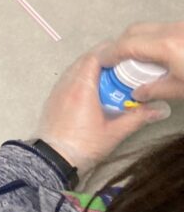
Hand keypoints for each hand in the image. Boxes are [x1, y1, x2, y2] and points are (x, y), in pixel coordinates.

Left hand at [37, 45, 170, 174]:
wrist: (53, 160)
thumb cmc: (83, 146)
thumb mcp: (114, 132)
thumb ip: (137, 117)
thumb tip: (159, 109)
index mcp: (81, 88)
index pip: (93, 58)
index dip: (109, 52)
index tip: (124, 55)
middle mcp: (66, 85)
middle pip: (83, 60)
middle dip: (102, 58)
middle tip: (120, 64)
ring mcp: (57, 91)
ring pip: (73, 69)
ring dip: (90, 67)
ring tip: (109, 75)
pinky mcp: (52, 100)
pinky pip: (67, 79)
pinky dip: (80, 77)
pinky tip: (92, 88)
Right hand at [96, 21, 183, 102]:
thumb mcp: (181, 89)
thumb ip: (156, 90)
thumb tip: (139, 93)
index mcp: (167, 46)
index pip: (126, 45)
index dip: (110, 54)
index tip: (102, 62)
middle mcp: (173, 30)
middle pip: (134, 31)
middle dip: (121, 45)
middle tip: (119, 64)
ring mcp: (182, 26)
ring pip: (149, 28)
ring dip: (138, 42)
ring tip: (141, 62)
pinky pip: (163, 30)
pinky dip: (155, 41)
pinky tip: (162, 57)